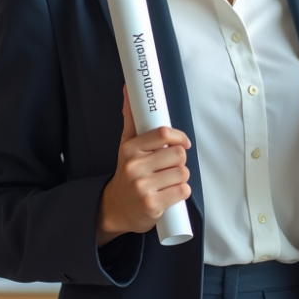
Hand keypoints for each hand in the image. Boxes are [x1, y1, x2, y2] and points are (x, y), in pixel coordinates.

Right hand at [97, 87, 191, 245]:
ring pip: (182, 173)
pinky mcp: (152, 205)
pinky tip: (169, 192)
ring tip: (168, 180)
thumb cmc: (126, 173)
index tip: (182, 142)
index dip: (179, 137)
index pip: (163, 134)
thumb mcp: (126, 145)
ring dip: (181, 177)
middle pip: (178, 154)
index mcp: (130, 149)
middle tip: (170, 165)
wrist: (115, 208)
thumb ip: (131, 118)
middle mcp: (134, 167)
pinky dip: (181, 192)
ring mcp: (143, 188)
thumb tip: (128, 89)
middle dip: (179, 159)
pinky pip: (182, 191)